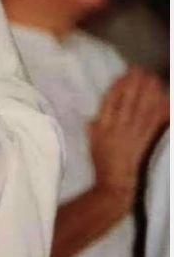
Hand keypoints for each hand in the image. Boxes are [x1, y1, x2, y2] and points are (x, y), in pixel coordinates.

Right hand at [88, 66, 168, 197]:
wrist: (116, 186)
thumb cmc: (103, 164)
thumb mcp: (91, 143)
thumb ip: (92, 126)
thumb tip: (93, 114)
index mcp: (104, 125)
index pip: (111, 100)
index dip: (119, 85)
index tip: (125, 74)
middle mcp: (119, 127)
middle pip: (128, 101)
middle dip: (135, 83)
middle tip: (141, 70)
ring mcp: (134, 135)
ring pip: (142, 109)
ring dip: (148, 93)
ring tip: (153, 79)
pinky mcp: (146, 143)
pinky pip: (154, 124)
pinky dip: (160, 112)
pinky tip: (165, 102)